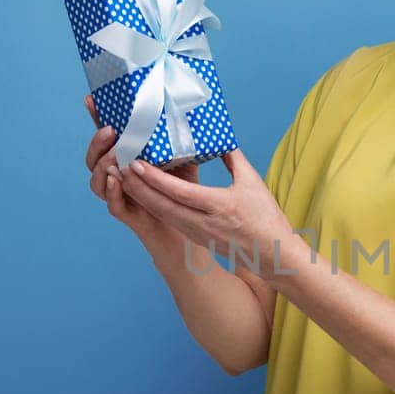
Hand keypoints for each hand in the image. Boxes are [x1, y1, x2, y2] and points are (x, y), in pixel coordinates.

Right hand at [84, 94, 198, 249]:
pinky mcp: (128, 215)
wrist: (188, 229)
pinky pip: (113, 204)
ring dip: (102, 166)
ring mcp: (120, 196)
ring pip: (96, 182)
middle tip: (110, 131)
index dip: (96, 119)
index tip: (91, 100)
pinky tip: (114, 181)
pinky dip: (112, 192)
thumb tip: (186, 111)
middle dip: (97, 143)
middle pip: (93, 158)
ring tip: (114, 157)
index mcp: (127, 160)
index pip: (107, 138)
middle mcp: (118, 177)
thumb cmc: (181, 191)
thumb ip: (177, 140)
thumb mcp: (181, 160)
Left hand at [113, 142, 298, 281]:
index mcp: (220, 207)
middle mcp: (204, 223)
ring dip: (143, 197)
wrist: (274, 255)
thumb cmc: (266, 218)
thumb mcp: (253, 183)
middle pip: (162, 205)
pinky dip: (156, 206)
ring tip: (126, 179)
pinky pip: (171, 220)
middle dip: (138, 187)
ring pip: (163, 214)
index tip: (136, 163)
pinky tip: (146, 195)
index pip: (179, 192)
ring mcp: (198, 233)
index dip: (154, 178)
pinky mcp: (197, 238)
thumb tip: (219, 138)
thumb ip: (233, 159)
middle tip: (120, 168)